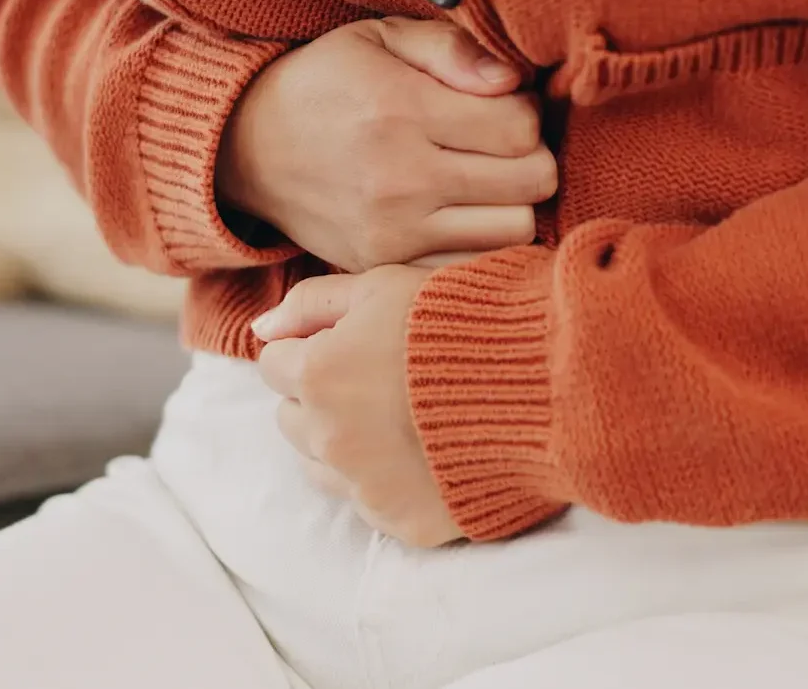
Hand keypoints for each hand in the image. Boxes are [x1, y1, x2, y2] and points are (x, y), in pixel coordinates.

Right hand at [217, 18, 555, 271]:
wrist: (246, 149)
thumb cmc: (326, 82)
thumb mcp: (379, 38)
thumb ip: (450, 49)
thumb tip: (513, 81)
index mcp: (400, 110)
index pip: (521, 127)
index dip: (528, 111)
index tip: (504, 105)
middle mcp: (399, 178)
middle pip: (531, 182)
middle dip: (531, 157)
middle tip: (503, 145)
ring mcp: (392, 232)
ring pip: (513, 231)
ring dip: (513, 204)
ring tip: (486, 180)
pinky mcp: (383, 265)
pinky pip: (471, 265)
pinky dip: (480, 243)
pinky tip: (463, 215)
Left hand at [253, 269, 460, 546]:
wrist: (546, 382)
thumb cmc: (467, 320)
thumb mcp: (387, 284)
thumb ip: (314, 302)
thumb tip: (261, 328)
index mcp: (318, 374)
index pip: (275, 366)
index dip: (312, 348)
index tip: (354, 343)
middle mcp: (330, 439)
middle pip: (291, 420)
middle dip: (320, 398)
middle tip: (379, 379)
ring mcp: (366, 487)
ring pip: (321, 466)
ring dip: (345, 442)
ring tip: (403, 416)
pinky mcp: (403, 522)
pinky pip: (371, 502)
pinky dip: (388, 479)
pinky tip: (428, 450)